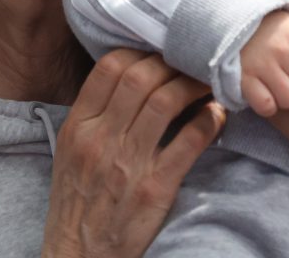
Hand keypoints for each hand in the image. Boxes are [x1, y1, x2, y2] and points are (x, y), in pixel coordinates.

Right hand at [42, 50, 225, 257]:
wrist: (78, 256)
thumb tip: (129, 76)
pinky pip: (190, 140)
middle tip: (193, 64)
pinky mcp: (154, 188)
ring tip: (210, 84)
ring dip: (195, 85)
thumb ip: (94, 115)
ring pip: (167, 100)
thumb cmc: (79, 202)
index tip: (162, 54)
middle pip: (141, 77)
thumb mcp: (70, 154)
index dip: (141, 52)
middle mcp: (100, 140)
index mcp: (77, 128)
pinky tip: (218, 116)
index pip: (109, 68)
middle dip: (173, 63)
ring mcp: (127, 164)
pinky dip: (210, 120)